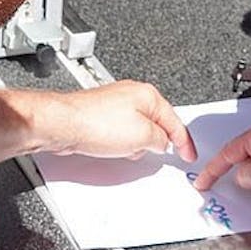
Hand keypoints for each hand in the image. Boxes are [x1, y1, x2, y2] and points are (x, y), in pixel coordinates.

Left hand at [44, 81, 196, 161]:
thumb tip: (162, 143)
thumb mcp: (142, 136)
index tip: (188, 154)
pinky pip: (120, 132)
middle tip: (149, 152)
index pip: (175, 120)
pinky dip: (119, 143)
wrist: (62, 124)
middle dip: (154, 142)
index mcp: (148, 95)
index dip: (184, 141)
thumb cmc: (95, 122)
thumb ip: (160, 140)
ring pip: (137, 130)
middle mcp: (132, 95)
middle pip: (156, 124)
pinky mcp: (101, 115)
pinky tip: (110, 148)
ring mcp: (115, 104)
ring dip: (134, 144)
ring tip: (121, 149)